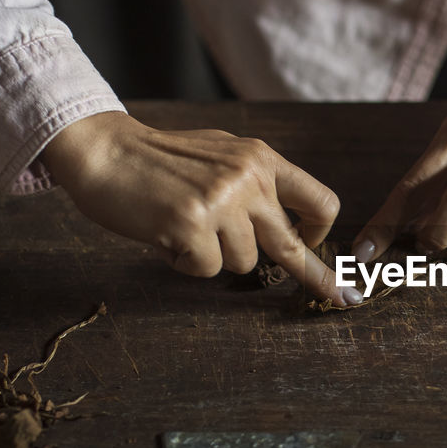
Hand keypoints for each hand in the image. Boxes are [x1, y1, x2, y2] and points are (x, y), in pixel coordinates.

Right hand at [41, 111, 360, 305]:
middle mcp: (249, 178)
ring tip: (183, 227)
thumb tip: (285, 226)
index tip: (317, 246)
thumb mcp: (220, 156)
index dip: (321, 230)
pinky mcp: (193, 224)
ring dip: (213, 257)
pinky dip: (185, 262)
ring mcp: (223, 201)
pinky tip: (165, 236)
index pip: (318, 199)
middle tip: (343, 297)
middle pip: (291, 243)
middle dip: (316, 276)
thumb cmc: (158, 161)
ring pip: (243, 262)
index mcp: (261, 159)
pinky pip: (207, 269)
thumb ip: (252, 184)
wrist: (103, 150)